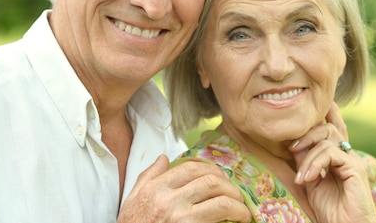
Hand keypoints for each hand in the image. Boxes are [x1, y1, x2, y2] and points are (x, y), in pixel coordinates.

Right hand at [117, 155, 251, 222]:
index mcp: (155, 188)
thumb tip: (163, 158)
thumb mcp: (132, 200)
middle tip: (236, 196)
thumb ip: (148, 177)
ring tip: (243, 212)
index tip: (221, 178)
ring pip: (221, 201)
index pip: (191, 168)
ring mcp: (181, 218)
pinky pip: (219, 221)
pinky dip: (234, 221)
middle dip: (230, 187)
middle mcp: (168, 200)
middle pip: (210, 181)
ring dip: (238, 205)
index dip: (212, 170)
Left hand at [289, 103, 375, 222]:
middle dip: (306, 134)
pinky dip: (315, 163)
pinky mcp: (355, 168)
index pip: (334, 128)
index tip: (317, 102)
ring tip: (300, 176)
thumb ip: (305, 161)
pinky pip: (330, 153)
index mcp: (339, 157)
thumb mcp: (311, 181)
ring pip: (327, 138)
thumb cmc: (330, 211)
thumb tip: (293, 142)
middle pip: (327, 128)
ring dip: (307, 156)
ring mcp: (354, 160)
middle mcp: (349, 155)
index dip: (327, 113)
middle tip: (291, 148)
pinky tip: (307, 178)